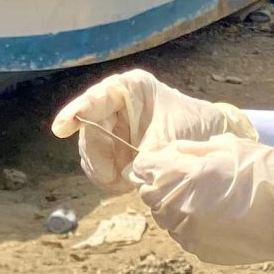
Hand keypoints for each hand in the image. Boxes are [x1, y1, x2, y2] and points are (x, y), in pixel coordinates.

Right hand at [51, 69, 253, 194]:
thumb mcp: (173, 135)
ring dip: (101, 169)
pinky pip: (99, 166)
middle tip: (107, 175)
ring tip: (121, 181)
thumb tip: (129, 172)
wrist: (211, 140)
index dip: (77, 112)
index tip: (61, 128)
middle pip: (89, 128)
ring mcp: (114, 129)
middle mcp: (116, 106)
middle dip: (95, 153)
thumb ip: (148, 151)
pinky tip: (122, 184)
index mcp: (130, 89)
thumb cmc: (194, 125)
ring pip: (91, 150)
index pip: (97, 97)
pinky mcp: (116, 151)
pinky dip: (107, 178)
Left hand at [128, 135, 273, 266]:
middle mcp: (179, 207)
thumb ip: (192, 149)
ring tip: (206, 198)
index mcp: (184, 175)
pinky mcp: (201, 251)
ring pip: (165, 218)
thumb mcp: (229, 146)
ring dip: (176, 206)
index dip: (152, 162)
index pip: (144, 168)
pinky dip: (192, 225)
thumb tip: (170, 152)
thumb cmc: (266, 173)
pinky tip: (216, 216)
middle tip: (189, 179)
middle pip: (150, 196)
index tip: (165, 160)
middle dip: (162, 185)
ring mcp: (189, 233)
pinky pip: (184, 235)